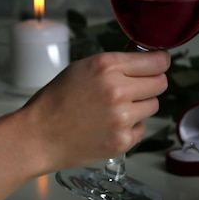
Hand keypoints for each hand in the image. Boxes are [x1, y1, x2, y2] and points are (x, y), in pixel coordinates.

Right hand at [15, 50, 169, 175]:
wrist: (38, 136)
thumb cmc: (57, 100)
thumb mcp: (83, 68)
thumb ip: (115, 64)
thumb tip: (144, 59)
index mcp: (107, 66)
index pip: (156, 61)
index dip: (159, 62)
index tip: (159, 63)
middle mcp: (117, 90)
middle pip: (160, 83)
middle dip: (151, 83)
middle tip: (136, 88)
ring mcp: (122, 117)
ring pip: (153, 105)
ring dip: (141, 106)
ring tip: (116, 108)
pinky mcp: (122, 140)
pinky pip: (142, 128)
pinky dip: (131, 127)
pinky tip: (110, 125)